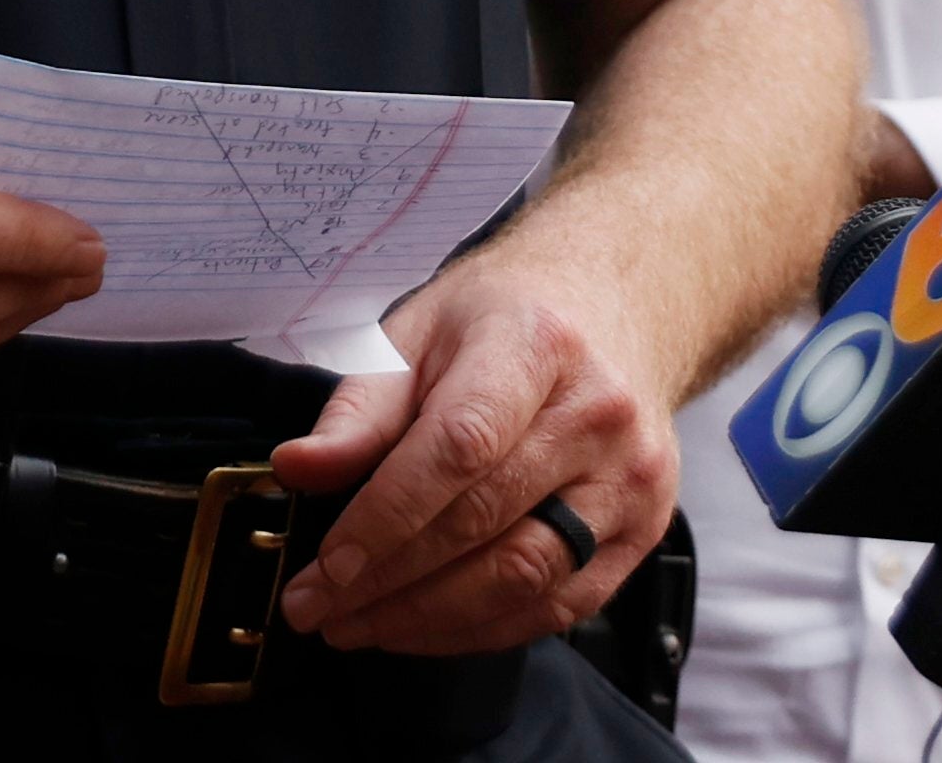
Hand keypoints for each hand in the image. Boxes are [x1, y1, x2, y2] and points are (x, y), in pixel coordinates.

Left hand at [268, 248, 673, 655]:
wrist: (613, 311)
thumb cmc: (504, 322)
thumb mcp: (419, 332)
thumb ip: (360, 407)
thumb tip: (298, 468)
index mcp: (537, 345)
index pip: (459, 446)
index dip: (388, 515)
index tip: (325, 565)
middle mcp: (599, 413)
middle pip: (485, 521)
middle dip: (386, 580)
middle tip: (315, 608)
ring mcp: (630, 478)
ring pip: (524, 577)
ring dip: (428, 618)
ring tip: (358, 625)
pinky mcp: (644, 530)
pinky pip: (558, 605)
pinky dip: (482, 630)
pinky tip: (424, 627)